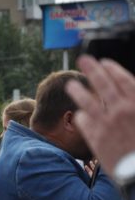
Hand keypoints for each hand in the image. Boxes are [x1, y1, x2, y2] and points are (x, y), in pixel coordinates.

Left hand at [65, 55, 134, 177]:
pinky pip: (83, 121)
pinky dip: (82, 117)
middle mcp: (122, 111)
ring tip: (70, 84)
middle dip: (92, 69)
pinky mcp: (96, 139)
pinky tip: (79, 114)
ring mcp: (107, 124)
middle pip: (103, 84)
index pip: (123, 79)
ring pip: (86, 101)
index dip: (112, 69)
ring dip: (77, 90)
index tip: (104, 62)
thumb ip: (134, 102)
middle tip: (83, 60)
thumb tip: (127, 92)